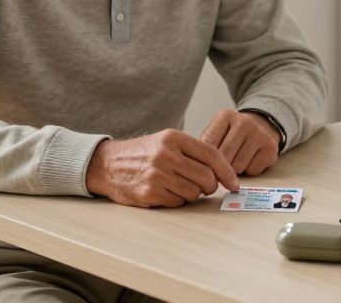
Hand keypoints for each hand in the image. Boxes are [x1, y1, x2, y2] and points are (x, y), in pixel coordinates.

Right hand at [85, 129, 238, 207]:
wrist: (106, 164)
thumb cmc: (142, 153)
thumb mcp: (166, 141)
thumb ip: (192, 151)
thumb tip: (223, 171)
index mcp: (173, 138)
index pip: (211, 155)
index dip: (227, 171)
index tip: (234, 183)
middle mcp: (166, 155)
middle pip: (206, 177)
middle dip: (210, 186)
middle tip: (205, 186)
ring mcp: (157, 175)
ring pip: (194, 193)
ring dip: (192, 194)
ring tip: (178, 185)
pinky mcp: (149, 193)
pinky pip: (177, 202)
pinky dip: (176, 200)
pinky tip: (164, 191)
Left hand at [199, 109, 280, 175]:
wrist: (261, 126)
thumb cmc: (231, 134)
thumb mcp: (216, 132)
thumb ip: (206, 145)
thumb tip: (198, 166)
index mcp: (225, 116)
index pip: (208, 145)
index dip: (204, 161)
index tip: (203, 168)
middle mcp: (244, 122)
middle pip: (224, 157)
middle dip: (220, 168)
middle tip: (220, 168)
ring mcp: (260, 134)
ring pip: (238, 167)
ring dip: (235, 171)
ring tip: (237, 160)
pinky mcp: (271, 148)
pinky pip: (253, 170)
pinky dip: (249, 171)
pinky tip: (250, 161)